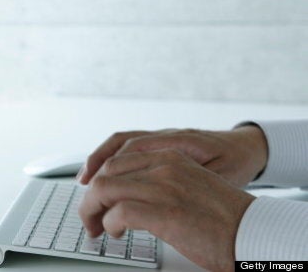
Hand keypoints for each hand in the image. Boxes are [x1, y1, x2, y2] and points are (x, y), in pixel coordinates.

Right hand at [77, 126, 267, 186]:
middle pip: (122, 143)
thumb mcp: (221, 176)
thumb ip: (192, 181)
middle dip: (98, 166)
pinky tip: (102, 174)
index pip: (134, 149)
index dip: (111, 170)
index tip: (99, 190)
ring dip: (99, 160)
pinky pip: (128, 144)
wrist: (246, 147)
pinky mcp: (158, 143)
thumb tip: (164, 194)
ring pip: (120, 141)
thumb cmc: (236, 164)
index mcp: (180, 142)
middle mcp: (165, 136)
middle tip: (87, 193)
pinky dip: (110, 157)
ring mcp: (160, 137)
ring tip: (84, 182)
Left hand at [78, 149, 254, 270]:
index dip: (96, 176)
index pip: (116, 157)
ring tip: (97, 228)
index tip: (89, 192)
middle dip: (89, 197)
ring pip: (104, 190)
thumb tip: (123, 192)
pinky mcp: (165, 213)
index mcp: (169, 156)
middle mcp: (164, 166)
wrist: (253, 231)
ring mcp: (164, 187)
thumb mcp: (187, 182)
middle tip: (89, 217)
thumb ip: (158, 179)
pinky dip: (109, 224)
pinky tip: (116, 232)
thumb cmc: (220, 214)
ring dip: (92, 211)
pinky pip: (118, 213)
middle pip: (105, 172)